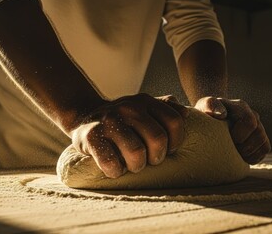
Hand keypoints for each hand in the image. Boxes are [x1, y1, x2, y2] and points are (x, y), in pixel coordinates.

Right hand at [71, 93, 186, 177]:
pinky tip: (115, 167)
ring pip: (136, 153)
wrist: (84, 116)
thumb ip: (166, 108)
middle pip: (158, 139)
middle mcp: (128, 108)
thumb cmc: (123, 120)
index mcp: (145, 101)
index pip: (175, 122)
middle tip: (149, 160)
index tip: (167, 149)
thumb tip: (186, 114)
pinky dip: (116, 171)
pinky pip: (111, 163)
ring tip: (131, 164)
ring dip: (136, 166)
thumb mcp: (144, 108)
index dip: (175, 141)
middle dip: (156, 157)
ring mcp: (109, 121)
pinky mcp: (91, 136)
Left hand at [195, 97, 270, 163]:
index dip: (240, 135)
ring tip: (234, 154)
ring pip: (264, 144)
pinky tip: (240, 157)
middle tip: (229, 150)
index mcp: (241, 107)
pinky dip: (253, 157)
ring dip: (249, 153)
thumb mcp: (204, 105)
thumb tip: (222, 114)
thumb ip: (210, 105)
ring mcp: (258, 127)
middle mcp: (253, 116)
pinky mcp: (260, 139)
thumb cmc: (207, 113)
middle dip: (244, 147)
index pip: (249, 121)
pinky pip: (264, 150)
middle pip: (259, 134)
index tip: (227, 139)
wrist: (211, 118)